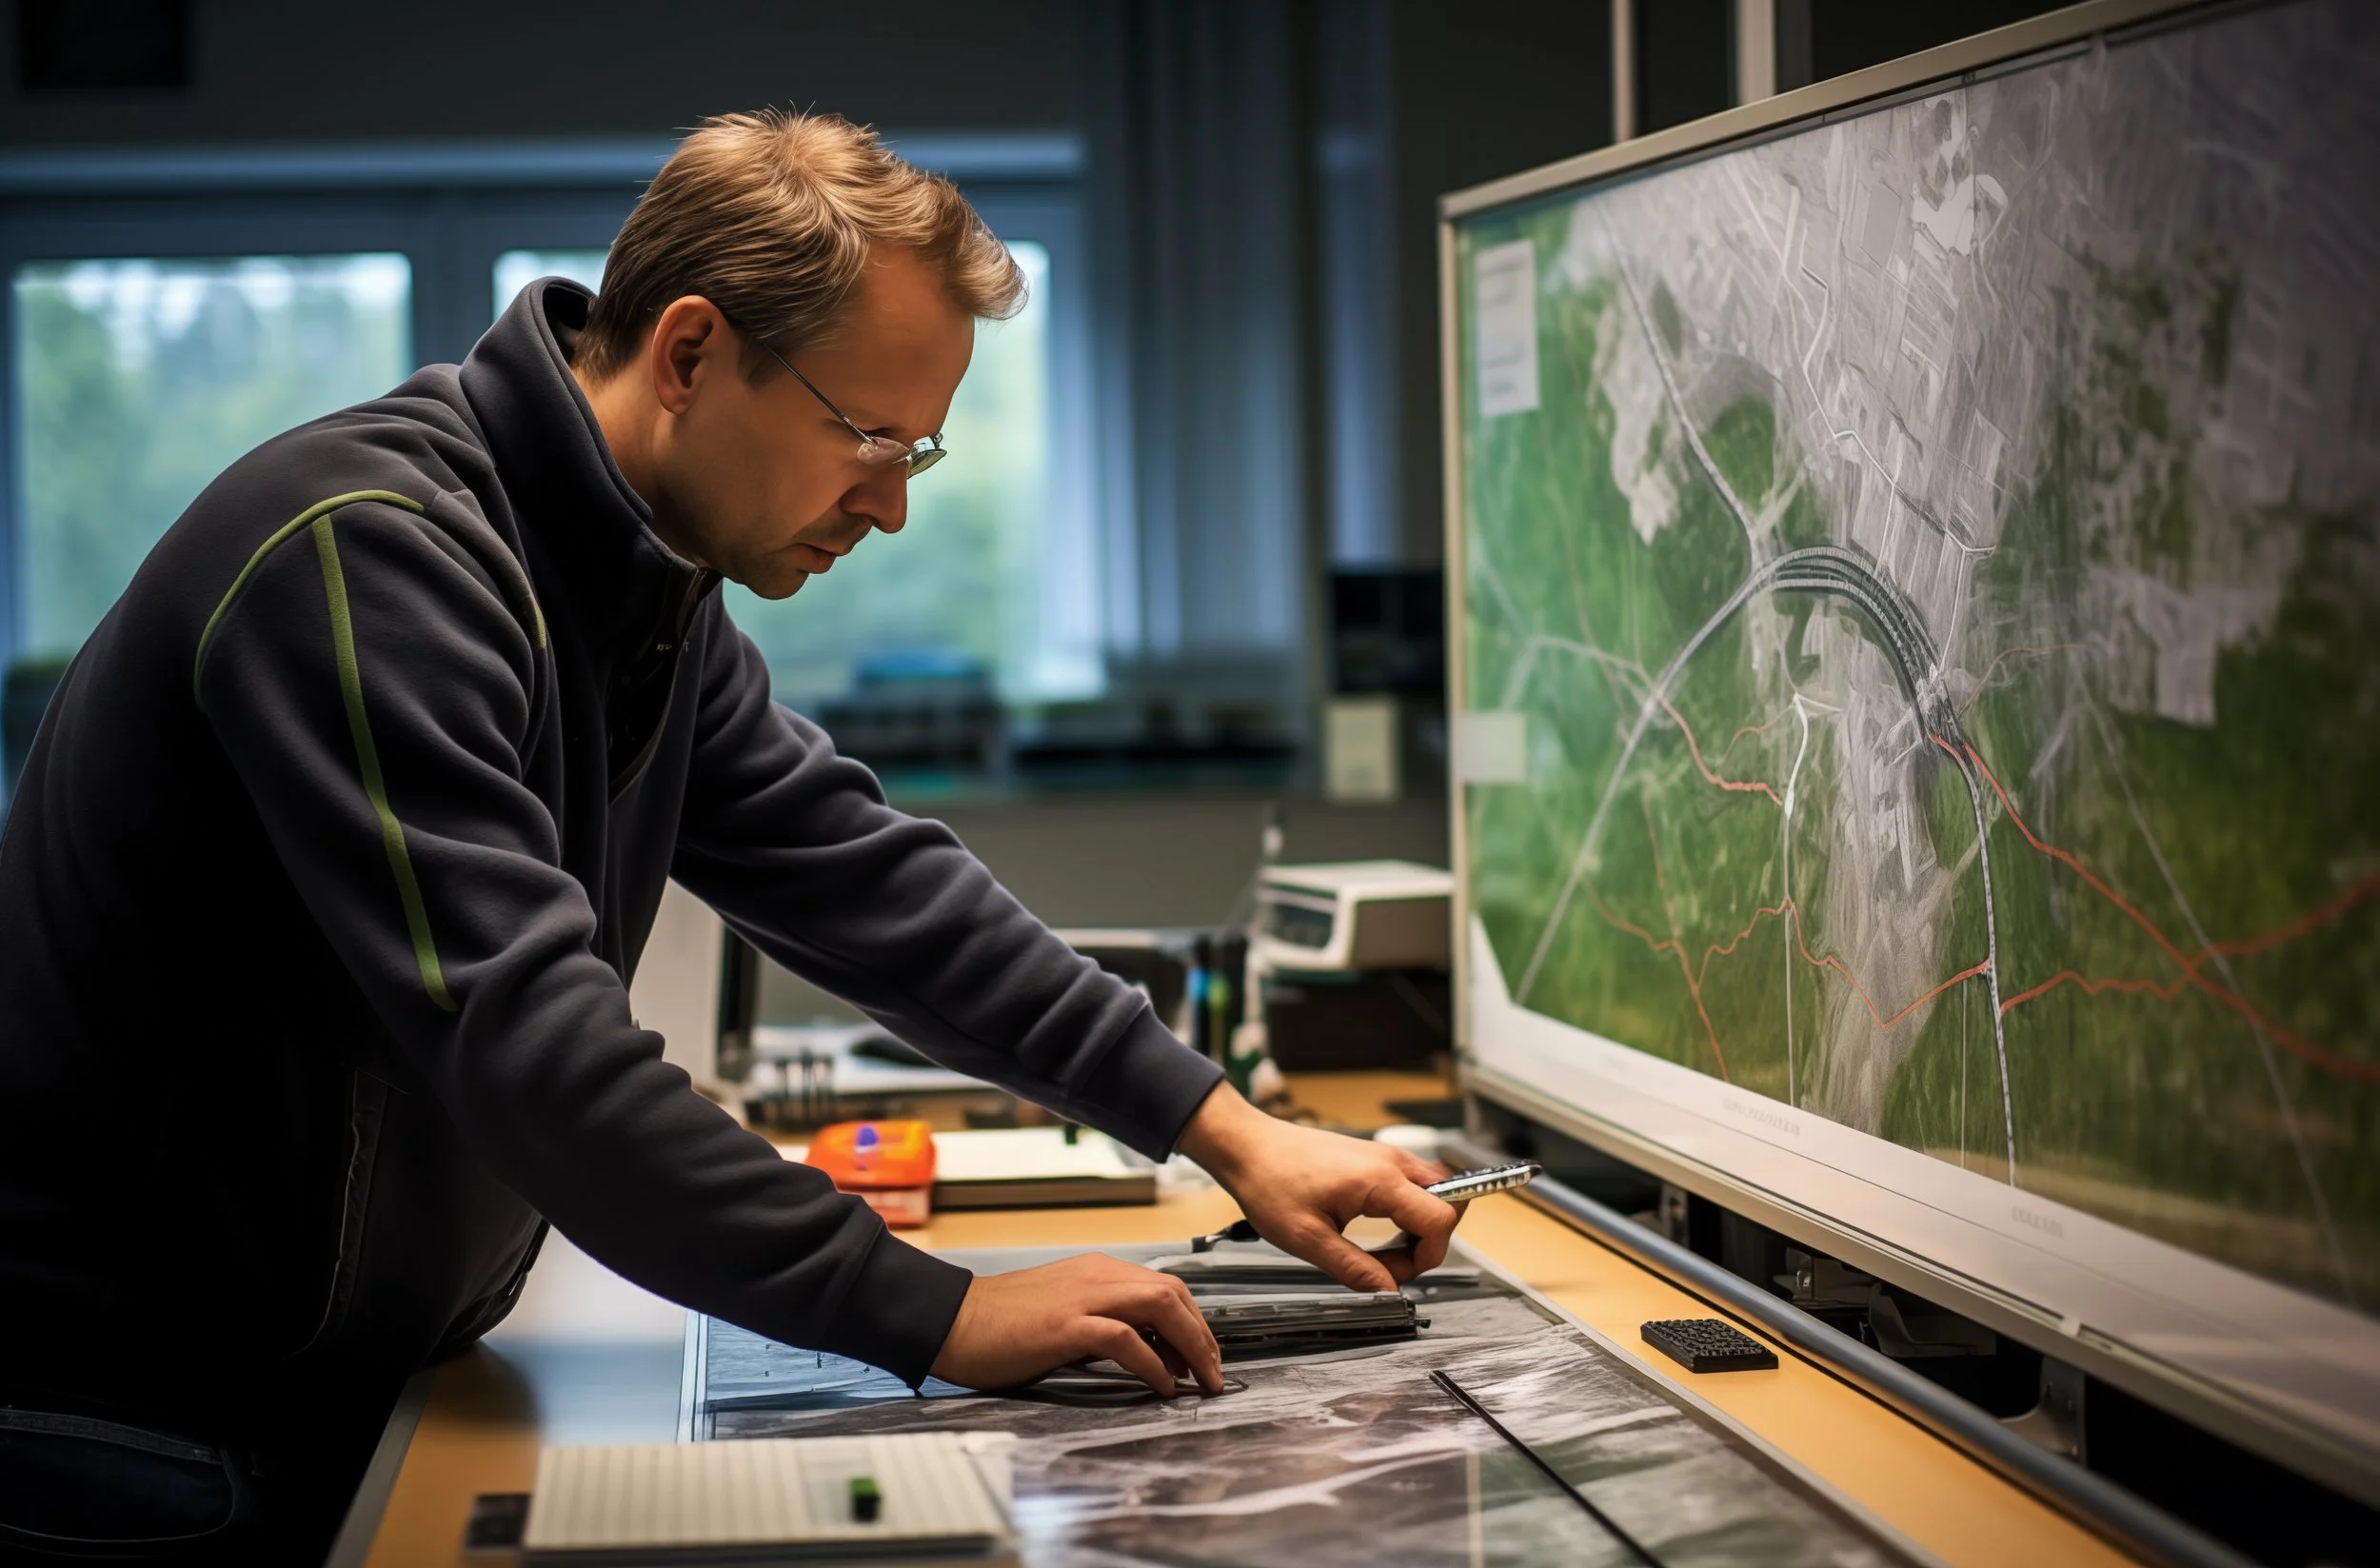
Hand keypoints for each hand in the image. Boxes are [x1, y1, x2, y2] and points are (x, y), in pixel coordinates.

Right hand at [928, 1252, 1224, 1397]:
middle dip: (1202, 1335)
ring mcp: (1082, 1297)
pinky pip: (1126, 1339)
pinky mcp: (1067, 1325)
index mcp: (1096, 1271)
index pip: (1164, 1287)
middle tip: (1213, 1373)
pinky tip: (1163, 1385)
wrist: (951, 1319)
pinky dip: (1153, 1362)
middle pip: (1172, 1293)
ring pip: (1159, 1306)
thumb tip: (1144, 1351)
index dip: (1193, 1322)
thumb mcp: (1063, 1313)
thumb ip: (1102, 1322)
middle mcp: (1097, 1275)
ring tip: (1201, 1380)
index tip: (1203, 1356)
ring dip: (1190, 1345)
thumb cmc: (1000, 1324)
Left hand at [1176, 1084, 1460, 1291]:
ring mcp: (1386, 1156)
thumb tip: (1388, 1292)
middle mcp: (1391, 1162)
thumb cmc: (1269, 1184)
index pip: (1441, 1218)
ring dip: (1419, 1228)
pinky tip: (1375, 1229)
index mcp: (1379, 1180)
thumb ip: (1354, 1268)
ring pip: (1433, 1195)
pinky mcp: (1376, 1158)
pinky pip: (1413, 1187)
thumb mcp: (1307, 1239)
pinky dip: (1406, 1213)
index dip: (1429, 1256)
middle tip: (1389, 1265)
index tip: (1395, 1275)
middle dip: (1428, 1244)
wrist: (1248, 1147)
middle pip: (1448, 1204)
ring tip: (1380, 1250)